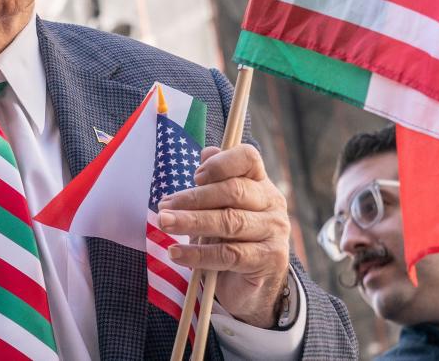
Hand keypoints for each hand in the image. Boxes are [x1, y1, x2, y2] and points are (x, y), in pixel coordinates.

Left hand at [157, 145, 290, 327]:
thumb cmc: (230, 239)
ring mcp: (274, 231)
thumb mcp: (218, 208)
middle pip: (234, 191)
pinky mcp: (269, 259)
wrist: (251, 285)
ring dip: (191, 222)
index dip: (221, 163)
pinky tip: (176, 253)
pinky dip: (198, 254)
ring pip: (230, 222)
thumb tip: (206, 152)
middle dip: (194, 198)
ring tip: (164, 223)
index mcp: (260, 182)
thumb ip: (213, 182)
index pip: (248, 158)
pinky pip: (229, 255)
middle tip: (164, 206)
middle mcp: (272, 202)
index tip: (195, 176)